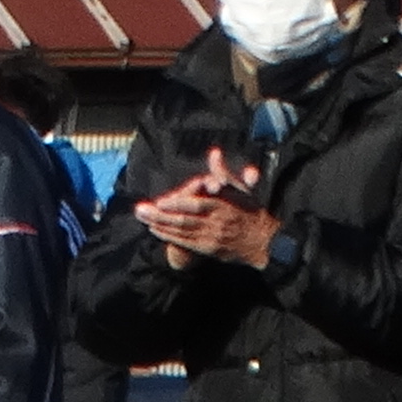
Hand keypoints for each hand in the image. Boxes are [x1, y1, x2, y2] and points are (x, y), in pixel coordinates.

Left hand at [138, 148, 275, 267]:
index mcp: (222, 205)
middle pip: (183, 219)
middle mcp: (215, 222)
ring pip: (181, 231)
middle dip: (159, 216)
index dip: (177, 204)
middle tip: (140, 210)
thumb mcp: (239, 189)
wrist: (262, 239)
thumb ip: (222, 172)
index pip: (197, 204)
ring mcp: (210, 237)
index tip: (160, 202)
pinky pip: (184, 242)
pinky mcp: (207, 248)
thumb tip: (214, 153)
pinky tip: (154, 229)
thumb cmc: (248, 210)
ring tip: (142, 217)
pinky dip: (168, 235)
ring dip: (159, 224)